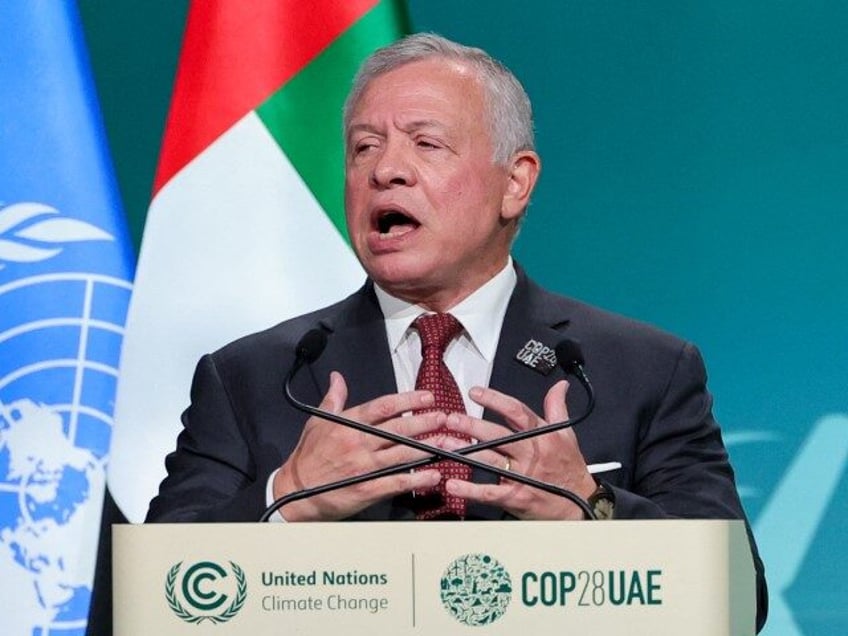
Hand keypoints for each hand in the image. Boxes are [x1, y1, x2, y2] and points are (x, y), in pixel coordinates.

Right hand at [273, 371, 443, 520]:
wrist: (295, 491)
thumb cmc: (307, 456)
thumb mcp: (317, 421)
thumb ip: (333, 399)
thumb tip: (337, 377)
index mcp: (348, 424)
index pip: (382, 407)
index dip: (407, 400)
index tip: (426, 397)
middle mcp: (359, 443)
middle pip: (398, 429)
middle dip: (424, 422)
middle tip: (445, 416)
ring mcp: (364, 467)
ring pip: (402, 454)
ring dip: (427, 447)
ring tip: (447, 441)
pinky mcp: (367, 489)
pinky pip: (397, 482)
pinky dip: (417, 479)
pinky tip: (433, 475)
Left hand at [442, 380, 596, 519]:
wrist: (581, 504)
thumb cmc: (570, 467)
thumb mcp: (567, 434)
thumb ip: (557, 407)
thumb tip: (560, 385)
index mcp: (541, 434)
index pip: (516, 412)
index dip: (495, 400)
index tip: (475, 392)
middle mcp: (531, 452)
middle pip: (498, 435)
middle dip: (472, 425)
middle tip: (450, 418)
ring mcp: (523, 475)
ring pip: (490, 459)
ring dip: (464, 452)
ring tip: (444, 444)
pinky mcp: (516, 496)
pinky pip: (490, 492)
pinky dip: (471, 489)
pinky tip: (453, 484)